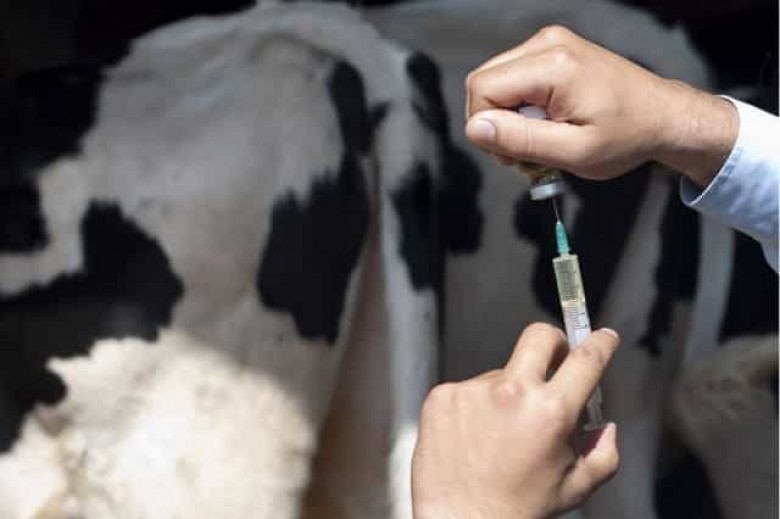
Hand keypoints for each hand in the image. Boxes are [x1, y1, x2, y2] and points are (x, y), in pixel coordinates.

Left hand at [412, 323, 620, 518]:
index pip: (586, 360)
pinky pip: (468, 389)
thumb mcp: (574, 489)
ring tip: (499, 434)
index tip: (604, 336)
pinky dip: (475, 406)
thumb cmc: (516, 510)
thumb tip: (605, 427)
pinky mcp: (443, 395)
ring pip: (501, 372)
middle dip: (554, 342)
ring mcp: (472, 390)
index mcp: (551, 412)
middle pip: (538, 336)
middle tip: (554, 360)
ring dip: (508, 392)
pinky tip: (474, 436)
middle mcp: (511, 392)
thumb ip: (602, 454)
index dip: (601, 343)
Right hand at [464, 25, 737, 186]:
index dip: (486, 128)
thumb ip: (520, 139)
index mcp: (554, 65)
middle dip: (494, 122)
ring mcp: (549, 42)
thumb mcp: (573, 152)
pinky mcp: (551, 49)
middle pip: (483, 81)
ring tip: (540, 138)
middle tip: (524, 152)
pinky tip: (544, 123)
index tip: (514, 154)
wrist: (662, 116)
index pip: (482, 89)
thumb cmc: (626, 136)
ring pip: (494, 80)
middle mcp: (547, 43)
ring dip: (506, 117)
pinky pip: (512, 77)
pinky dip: (519, 106)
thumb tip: (474, 129)